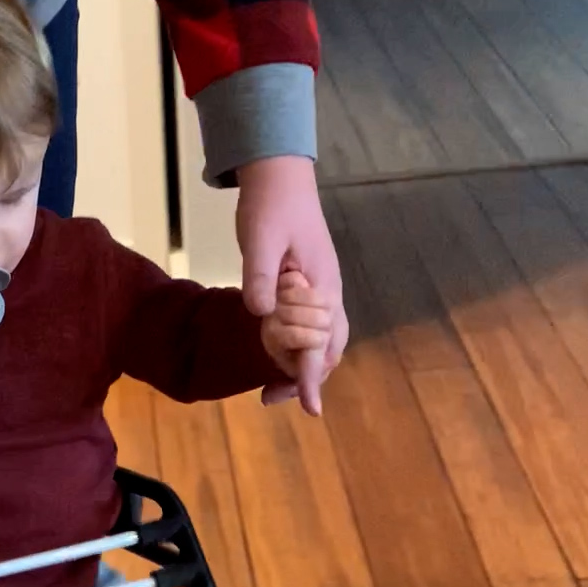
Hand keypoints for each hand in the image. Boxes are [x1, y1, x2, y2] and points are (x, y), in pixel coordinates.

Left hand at [236, 155, 348, 415]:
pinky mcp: (311, 290)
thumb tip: (260, 313)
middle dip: (305, 379)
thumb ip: (259, 276)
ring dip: (302, 369)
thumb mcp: (259, 238)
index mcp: (321, 286)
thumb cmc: (270, 205)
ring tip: (271, 389)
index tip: (311, 410)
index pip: (319, 343)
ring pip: (324, 344)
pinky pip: (312, 331)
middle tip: (269, 397)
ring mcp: (322, 293)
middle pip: (328, 352)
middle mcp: (328, 294)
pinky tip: (275, 356)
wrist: (279, 177)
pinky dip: (298, 351)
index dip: (311, 378)